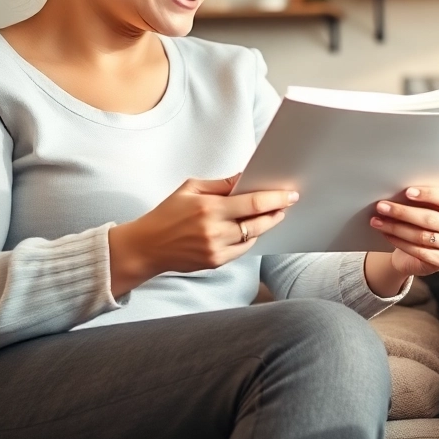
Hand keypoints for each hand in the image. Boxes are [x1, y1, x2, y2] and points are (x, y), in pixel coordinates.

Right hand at [108, 175, 297, 296]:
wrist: (147, 246)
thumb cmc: (168, 213)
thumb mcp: (191, 188)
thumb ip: (221, 184)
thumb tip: (246, 176)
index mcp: (209, 209)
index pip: (253, 203)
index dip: (276, 198)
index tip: (291, 194)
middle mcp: (215, 231)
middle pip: (258, 222)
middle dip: (276, 212)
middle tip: (286, 204)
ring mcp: (216, 250)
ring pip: (253, 237)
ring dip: (266, 225)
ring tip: (273, 215)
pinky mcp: (216, 262)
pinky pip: (243, 250)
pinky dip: (250, 239)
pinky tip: (252, 229)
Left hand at [368, 187, 438, 278]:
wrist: (421, 253)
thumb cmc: (423, 224)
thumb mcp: (427, 209)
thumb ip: (420, 201)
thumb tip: (397, 193)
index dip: (428, 194)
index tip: (407, 192)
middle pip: (430, 218)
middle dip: (402, 212)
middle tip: (381, 206)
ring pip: (421, 235)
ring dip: (395, 227)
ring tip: (377, 221)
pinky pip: (418, 251)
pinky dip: (399, 241)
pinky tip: (386, 234)